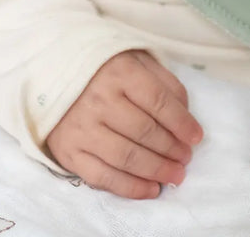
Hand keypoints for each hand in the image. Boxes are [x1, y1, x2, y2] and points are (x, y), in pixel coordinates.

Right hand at [46, 50, 203, 198]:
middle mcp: (99, 100)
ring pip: (127, 156)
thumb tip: (185, 113)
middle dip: (172, 149)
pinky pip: (102, 177)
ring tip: (176, 175)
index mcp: (120, 72)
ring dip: (157, 170)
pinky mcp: (68, 152)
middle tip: (187, 158)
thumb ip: (164, 81)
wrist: (52, 74)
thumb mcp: (137, 59)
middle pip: (145, 131)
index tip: (197, 137)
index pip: (159, 101)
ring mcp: (82, 128)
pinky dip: (130, 187)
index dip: (182, 122)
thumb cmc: (104, 67)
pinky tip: (152, 189)